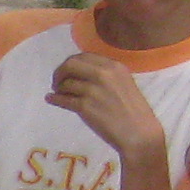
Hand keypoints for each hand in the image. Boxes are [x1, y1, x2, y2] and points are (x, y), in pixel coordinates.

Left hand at [45, 52, 166, 173]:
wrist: (139, 133)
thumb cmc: (133, 111)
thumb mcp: (123, 84)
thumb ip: (105, 75)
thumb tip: (79, 73)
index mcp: (115, 66)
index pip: (84, 56)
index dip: (71, 63)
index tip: (67, 72)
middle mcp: (104, 74)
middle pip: (70, 64)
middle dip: (60, 72)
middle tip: (57, 83)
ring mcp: (93, 90)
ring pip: (65, 83)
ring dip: (58, 88)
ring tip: (59, 94)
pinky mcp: (85, 106)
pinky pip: (63, 99)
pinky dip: (54, 99)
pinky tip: (51, 99)